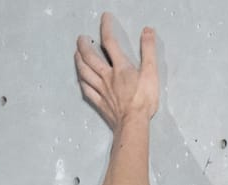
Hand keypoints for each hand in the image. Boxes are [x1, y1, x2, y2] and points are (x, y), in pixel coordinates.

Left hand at [74, 14, 158, 131]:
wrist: (133, 123)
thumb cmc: (143, 100)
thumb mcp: (151, 73)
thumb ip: (149, 51)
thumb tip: (147, 31)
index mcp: (120, 67)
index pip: (110, 42)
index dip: (106, 27)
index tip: (104, 18)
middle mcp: (107, 76)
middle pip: (90, 57)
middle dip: (83, 45)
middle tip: (80, 38)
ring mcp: (101, 90)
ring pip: (85, 72)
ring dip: (79, 61)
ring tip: (76, 54)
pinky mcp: (100, 103)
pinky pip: (87, 90)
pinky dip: (82, 82)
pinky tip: (80, 80)